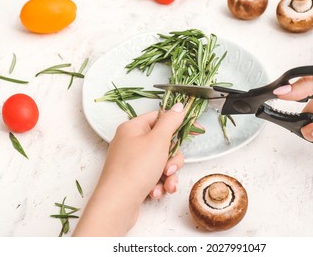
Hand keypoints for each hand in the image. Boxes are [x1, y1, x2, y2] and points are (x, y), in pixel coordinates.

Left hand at [73, 103, 184, 235]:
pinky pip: (154, 176)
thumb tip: (178, 106)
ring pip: (161, 162)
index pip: (160, 118)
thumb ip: (170, 122)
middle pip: (163, 143)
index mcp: (133, 128)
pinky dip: (159, 184)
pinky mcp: (133, 177)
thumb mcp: (157, 141)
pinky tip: (156, 192)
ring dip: (168, 175)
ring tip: (165, 185)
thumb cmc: (135, 169)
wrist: (116, 204)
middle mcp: (130, 142)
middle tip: (169, 168)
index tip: (196, 131)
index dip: (178, 124)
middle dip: (172, 159)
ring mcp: (131, 161)